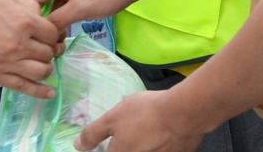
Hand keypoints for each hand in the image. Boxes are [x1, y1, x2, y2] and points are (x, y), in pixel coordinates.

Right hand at [0, 0, 60, 97]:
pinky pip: (26, 88)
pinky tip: (49, 93)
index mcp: (24, 21)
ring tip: (40, 62)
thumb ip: (28, 4)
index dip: (53, 33)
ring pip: (42, 72)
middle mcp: (19, 44)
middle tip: (44, 47)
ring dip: (45, 67)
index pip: (53, 33)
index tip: (49, 34)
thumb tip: (43, 18)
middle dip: (49, 49)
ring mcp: (8, 63)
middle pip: (49, 53)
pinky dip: (41, 92)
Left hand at [75, 89, 207, 151]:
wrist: (184, 114)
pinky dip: (158, 144)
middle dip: (124, 145)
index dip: (105, 147)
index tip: (110, 141)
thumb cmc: (144, 113)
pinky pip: (161, 149)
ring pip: (145, 150)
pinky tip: (161, 132)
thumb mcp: (112, 118)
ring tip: (145, 130)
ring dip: (144, 143)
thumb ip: (93, 133)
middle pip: (126, 151)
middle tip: (130, 131)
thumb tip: (78, 146)